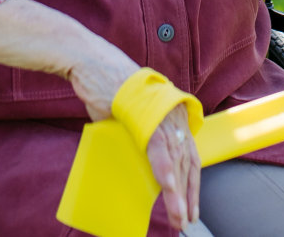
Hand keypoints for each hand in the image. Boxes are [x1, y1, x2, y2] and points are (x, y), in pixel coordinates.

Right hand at [66, 42, 198, 229]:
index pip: (189, 154)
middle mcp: (174, 114)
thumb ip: (137, 136)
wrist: (92, 64)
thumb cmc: (106, 88)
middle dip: (188, 194)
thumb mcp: (127, 116)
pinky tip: (168, 192)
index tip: (190, 206)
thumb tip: (134, 160)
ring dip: (177, 193)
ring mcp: (163, 114)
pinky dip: (164, 173)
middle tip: (186, 219)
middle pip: (188, 161)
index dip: (191, 183)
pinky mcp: (147, 116)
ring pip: (176, 161)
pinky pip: (160, 151)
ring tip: (178, 217)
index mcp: (173, 113)